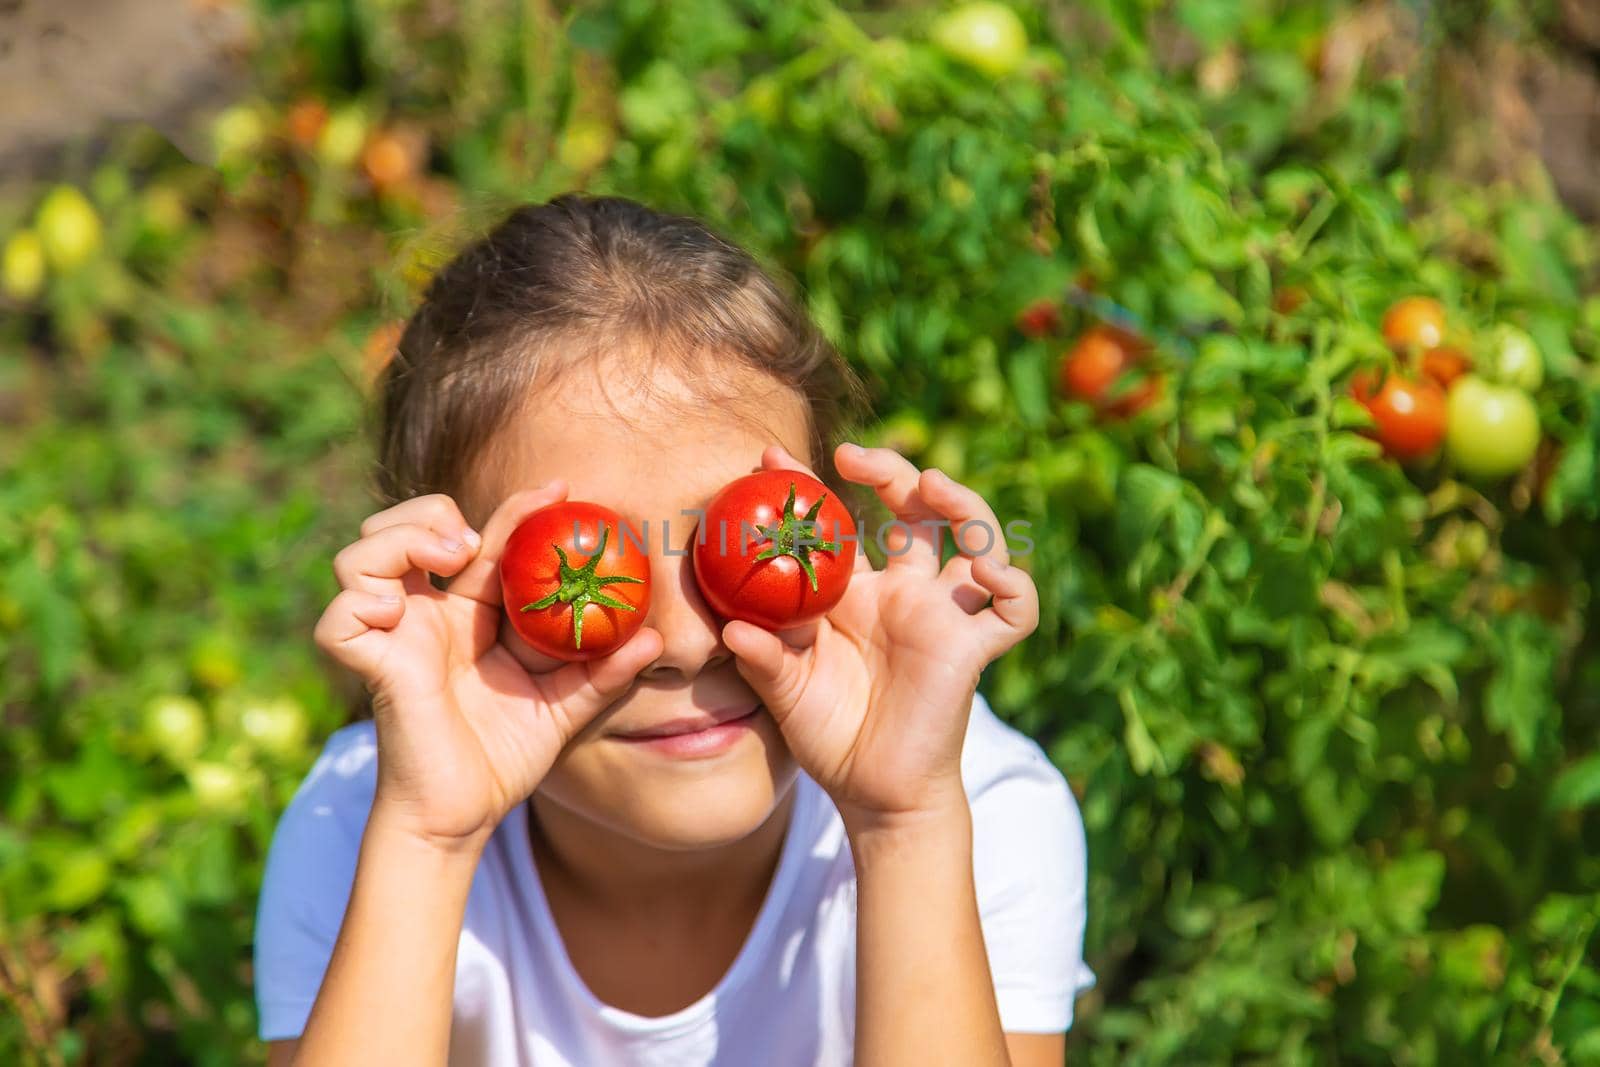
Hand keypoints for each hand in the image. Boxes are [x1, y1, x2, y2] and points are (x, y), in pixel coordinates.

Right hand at [313, 484, 661, 849]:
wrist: (463, 815)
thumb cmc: (504, 759)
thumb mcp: (565, 707)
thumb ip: (605, 672)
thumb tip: (655, 638)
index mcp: (468, 614)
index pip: (484, 542)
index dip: (515, 510)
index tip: (559, 490)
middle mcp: (425, 615)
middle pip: (400, 526)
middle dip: (430, 512)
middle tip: (472, 540)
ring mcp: (392, 635)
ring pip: (360, 555)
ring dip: (398, 538)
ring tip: (448, 557)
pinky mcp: (369, 663)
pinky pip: (340, 618)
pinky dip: (360, 601)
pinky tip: (398, 610)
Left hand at [722, 444, 1038, 831]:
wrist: (875, 794)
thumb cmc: (830, 736)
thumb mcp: (786, 691)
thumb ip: (764, 657)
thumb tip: (728, 628)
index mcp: (856, 592)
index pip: (840, 522)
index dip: (809, 486)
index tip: (770, 458)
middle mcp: (904, 592)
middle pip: (915, 509)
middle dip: (891, 471)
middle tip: (852, 456)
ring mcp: (942, 616)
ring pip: (975, 538)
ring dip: (961, 503)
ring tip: (930, 485)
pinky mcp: (972, 649)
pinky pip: (1013, 609)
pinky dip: (1011, 583)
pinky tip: (981, 571)